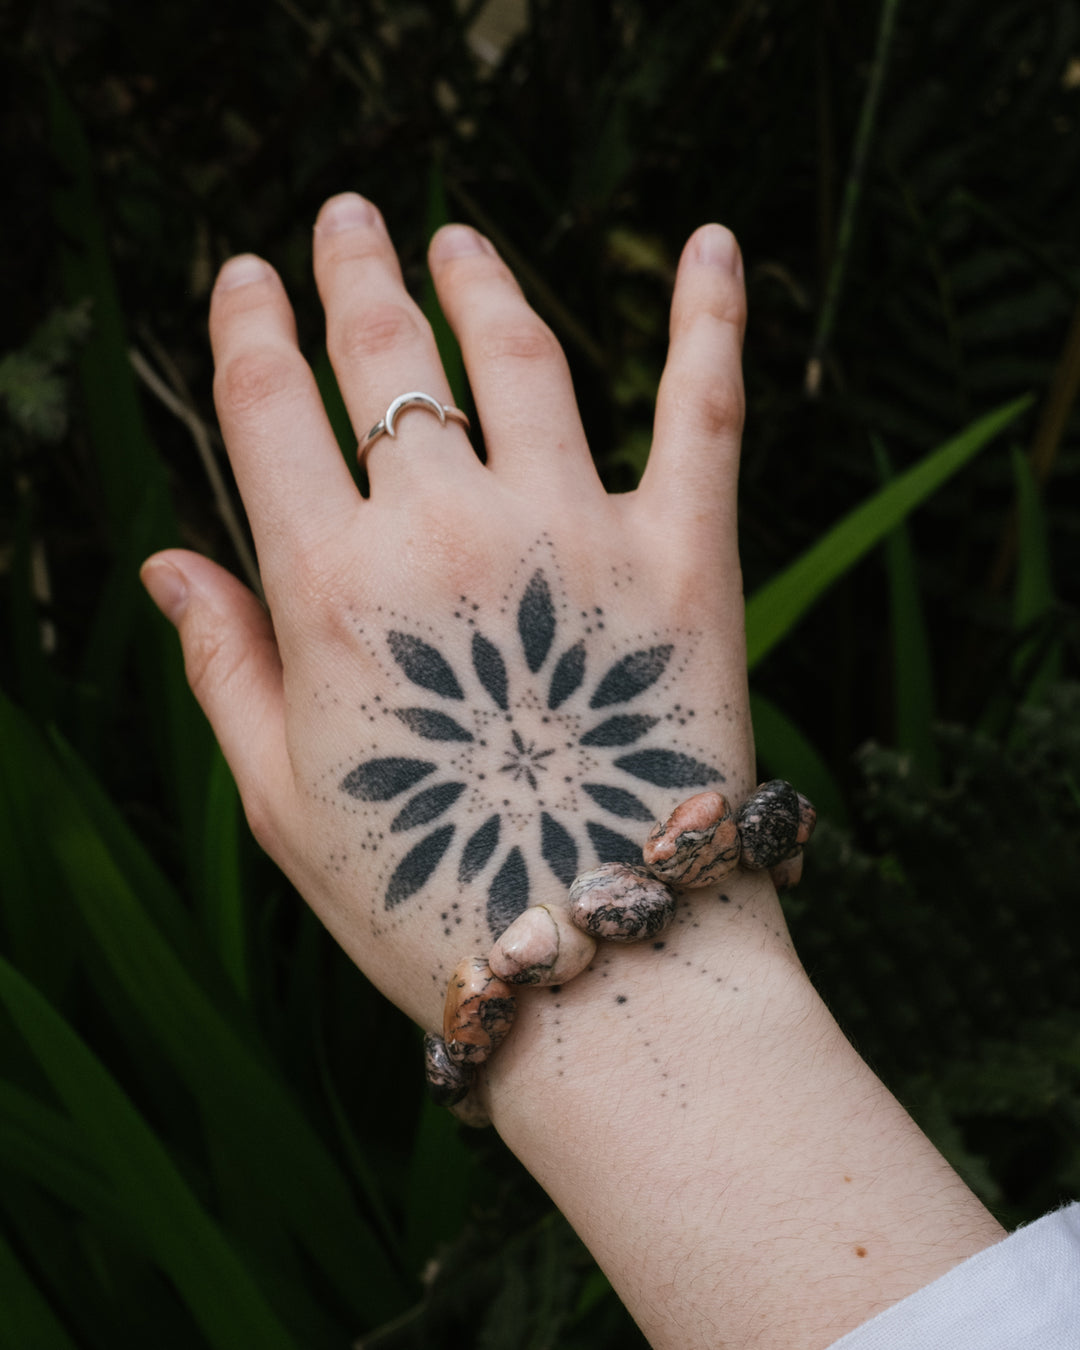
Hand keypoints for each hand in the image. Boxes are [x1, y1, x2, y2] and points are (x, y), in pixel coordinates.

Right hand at [141, 192, 755, 1030]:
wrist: (601, 970)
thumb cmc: (426, 899)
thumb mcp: (282, 801)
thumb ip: (223, 664)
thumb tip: (165, 558)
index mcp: (332, 593)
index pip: (267, 409)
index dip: (250, 327)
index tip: (249, 277)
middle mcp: (447, 537)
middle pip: (385, 361)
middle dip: (353, 275)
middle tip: (347, 220)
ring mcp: (578, 536)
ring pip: (519, 357)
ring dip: (480, 282)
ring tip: (457, 241)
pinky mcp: (692, 558)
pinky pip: (703, 406)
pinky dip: (710, 315)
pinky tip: (711, 239)